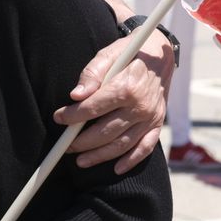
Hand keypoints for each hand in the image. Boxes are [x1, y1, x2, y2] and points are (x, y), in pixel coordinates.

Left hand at [54, 33, 172, 173]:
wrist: (161, 54)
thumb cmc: (130, 52)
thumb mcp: (109, 54)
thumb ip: (92, 73)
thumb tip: (75, 95)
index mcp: (127, 87)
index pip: (93, 108)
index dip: (73, 116)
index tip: (59, 118)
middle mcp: (140, 106)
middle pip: (106, 132)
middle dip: (82, 141)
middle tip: (66, 145)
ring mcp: (151, 118)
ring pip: (122, 145)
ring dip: (100, 156)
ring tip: (81, 161)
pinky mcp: (158, 124)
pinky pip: (145, 148)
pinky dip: (131, 161)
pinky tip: (116, 168)